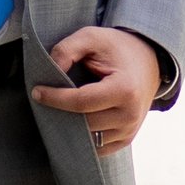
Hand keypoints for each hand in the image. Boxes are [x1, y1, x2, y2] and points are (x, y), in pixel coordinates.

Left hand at [31, 24, 164, 158]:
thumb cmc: (116, 48)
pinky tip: (72, 121)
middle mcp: (130, 114)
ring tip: (58, 108)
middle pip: (83, 122)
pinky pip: (97, 147)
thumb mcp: (91, 37)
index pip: (81, 102)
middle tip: (45, 98)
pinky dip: (82, 137)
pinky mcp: (126, 138)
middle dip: (60, 112)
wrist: (147, 61)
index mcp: (125, 89)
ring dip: (69, 126)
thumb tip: (50, 71)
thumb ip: (67, 50)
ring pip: (88, 138)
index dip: (55, 98)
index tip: (36, 92)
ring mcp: (129, 130)